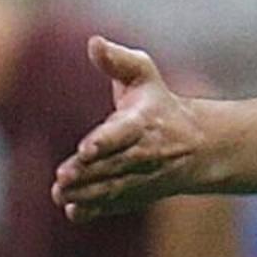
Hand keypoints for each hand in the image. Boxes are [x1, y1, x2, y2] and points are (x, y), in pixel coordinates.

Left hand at [51, 36, 205, 220]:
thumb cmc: (158, 103)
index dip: (105, 141)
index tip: (86, 148)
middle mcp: (144, 152)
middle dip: (88, 172)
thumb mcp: (143, 74)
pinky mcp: (136, 193)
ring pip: (112, 187)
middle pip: (114, 165)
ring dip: (86, 194)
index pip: (123, 132)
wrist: (196, 145)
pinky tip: (74, 213)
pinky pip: (116, 204)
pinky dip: (96, 211)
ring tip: (60, 194)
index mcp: (144, 121)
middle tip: (62, 177)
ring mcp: (141, 176)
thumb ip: (117, 60)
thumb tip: (93, 43)